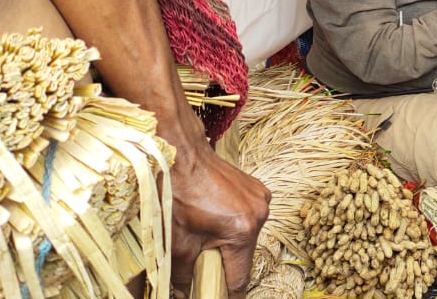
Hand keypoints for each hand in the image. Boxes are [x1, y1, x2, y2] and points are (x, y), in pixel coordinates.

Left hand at [170, 144, 270, 298]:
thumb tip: (181, 296)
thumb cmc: (177, 191)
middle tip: (203, 265)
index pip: (239, 277)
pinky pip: (247, 217)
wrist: (180, 152)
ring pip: (246, 236)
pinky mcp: (257, 189)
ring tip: (205, 235)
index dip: (229, 295)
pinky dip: (233, 223)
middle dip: (225, 264)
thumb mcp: (175, 241)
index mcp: (242, 230)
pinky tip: (213, 217)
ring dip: (229, 242)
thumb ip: (181, 276)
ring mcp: (261, 199)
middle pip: (244, 255)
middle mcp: (258, 214)